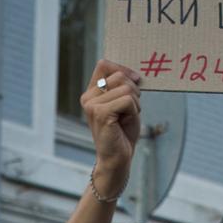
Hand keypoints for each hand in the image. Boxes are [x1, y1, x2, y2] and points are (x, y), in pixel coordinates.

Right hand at [82, 59, 142, 194]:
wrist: (117, 159)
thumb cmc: (122, 133)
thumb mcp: (123, 104)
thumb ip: (123, 86)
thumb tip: (134, 73)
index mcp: (91, 93)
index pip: (104, 64)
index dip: (123, 69)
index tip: (134, 82)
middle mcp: (88, 97)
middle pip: (119, 75)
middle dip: (133, 90)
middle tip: (130, 110)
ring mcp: (92, 105)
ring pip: (125, 87)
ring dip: (135, 103)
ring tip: (127, 117)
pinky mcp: (100, 113)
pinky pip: (127, 100)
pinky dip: (134, 111)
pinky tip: (125, 123)